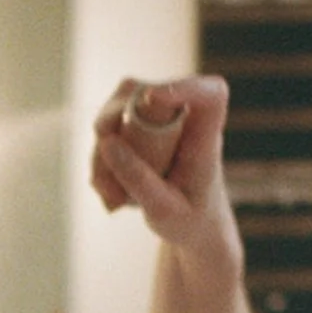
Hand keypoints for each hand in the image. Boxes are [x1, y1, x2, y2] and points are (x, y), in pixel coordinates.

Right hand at [89, 75, 239, 260]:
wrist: (191, 224)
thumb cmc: (189, 219)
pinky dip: (100, 162)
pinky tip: (112, 195)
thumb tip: (107, 142)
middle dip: (112, 123)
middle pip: (142, 92)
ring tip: (111, 198)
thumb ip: (139, 180)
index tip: (151, 100)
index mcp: (206, 137)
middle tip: (105, 171)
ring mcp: (158, 119)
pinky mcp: (137, 126)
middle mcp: (183, 118)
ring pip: (116, 109)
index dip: (183, 87)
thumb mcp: (165, 211)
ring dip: (101, 153)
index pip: (210, 95)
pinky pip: (107, 130)